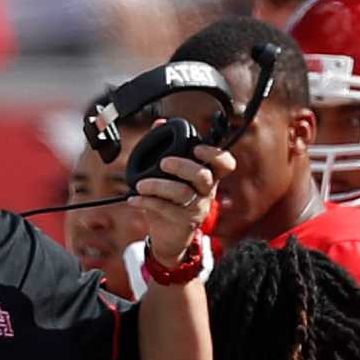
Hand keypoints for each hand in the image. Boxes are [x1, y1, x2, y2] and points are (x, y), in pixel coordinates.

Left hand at [133, 144, 233, 269]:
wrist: (169, 236)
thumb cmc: (171, 200)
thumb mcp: (170, 174)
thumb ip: (166, 147)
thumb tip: (159, 123)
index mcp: (207, 176)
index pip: (225, 164)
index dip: (215, 154)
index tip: (197, 148)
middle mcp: (206, 192)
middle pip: (202, 176)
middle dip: (182, 166)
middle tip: (163, 163)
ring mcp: (197, 208)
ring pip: (182, 193)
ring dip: (157, 186)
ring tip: (140, 185)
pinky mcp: (184, 223)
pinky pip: (166, 209)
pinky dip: (147, 201)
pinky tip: (134, 198)